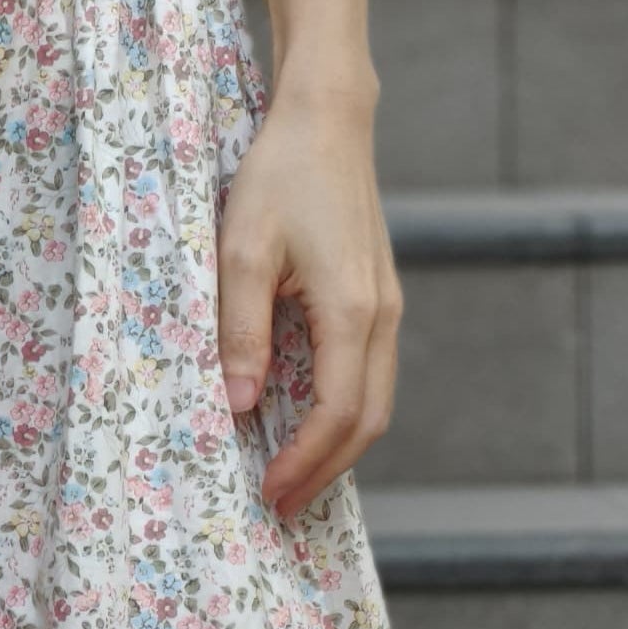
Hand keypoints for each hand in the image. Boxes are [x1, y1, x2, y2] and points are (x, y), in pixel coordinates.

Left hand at [216, 80, 400, 518]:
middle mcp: (382, 316)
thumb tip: (241, 406)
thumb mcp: (240, 252)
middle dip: (326, 471)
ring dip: (339, 447)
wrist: (326, 122)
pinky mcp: (378, 297)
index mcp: (353, 311)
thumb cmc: (278, 177)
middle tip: (280, 507)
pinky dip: (344, 413)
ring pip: (376, 401)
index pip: (337, 413)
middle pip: (368, 421)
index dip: (304, 462)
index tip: (267, 492)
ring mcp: (387, 306)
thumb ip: (240, 332)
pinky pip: (370, 373)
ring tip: (293, 478)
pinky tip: (307, 424)